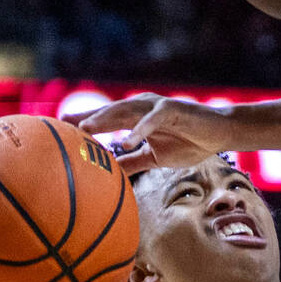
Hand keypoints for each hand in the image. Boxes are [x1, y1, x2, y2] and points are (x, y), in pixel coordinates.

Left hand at [64, 94, 233, 175]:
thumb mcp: (154, 157)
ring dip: (105, 119)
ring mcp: (156, 108)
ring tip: (86, 128)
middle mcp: (142, 108)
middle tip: (62, 124)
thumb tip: (111, 174)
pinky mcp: (173, 110)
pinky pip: (152, 120)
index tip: (61, 130)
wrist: (219, 133)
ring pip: (126, 111)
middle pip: (109, 112)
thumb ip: (133, 161)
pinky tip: (125, 141)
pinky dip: (139, 130)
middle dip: (86, 117)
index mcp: (137, 118)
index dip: (85, 122)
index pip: (106, 119)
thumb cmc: (188, 142)